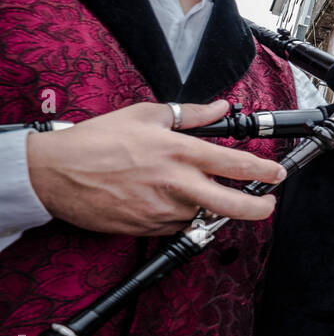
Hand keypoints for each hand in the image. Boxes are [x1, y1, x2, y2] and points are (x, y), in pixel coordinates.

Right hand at [27, 100, 286, 235]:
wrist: (54, 173)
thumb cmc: (97, 141)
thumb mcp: (146, 115)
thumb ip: (191, 114)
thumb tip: (221, 106)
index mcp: (179, 152)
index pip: (235, 164)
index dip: (264, 171)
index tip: (277, 174)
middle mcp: (176, 184)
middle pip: (232, 205)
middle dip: (259, 209)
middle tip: (268, 206)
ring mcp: (162, 210)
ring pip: (203, 216)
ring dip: (209, 208)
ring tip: (195, 192)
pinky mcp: (147, 229)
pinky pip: (176, 226)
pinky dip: (181, 216)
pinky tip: (167, 201)